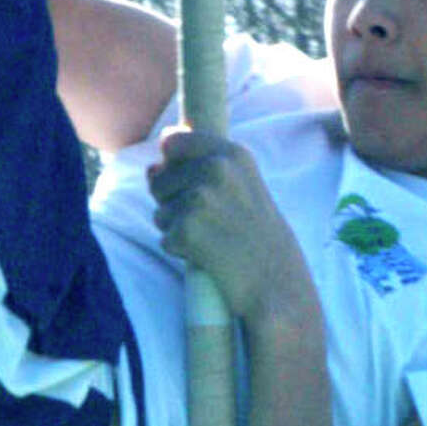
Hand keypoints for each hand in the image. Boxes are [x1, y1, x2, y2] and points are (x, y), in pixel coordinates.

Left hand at [148, 125, 319, 329]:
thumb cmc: (256, 235)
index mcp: (232, 153)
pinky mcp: (187, 229)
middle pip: (159, 179)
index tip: (198, 186)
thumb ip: (195, 169)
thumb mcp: (239, 187)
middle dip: (175, 203)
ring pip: (160, 211)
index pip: (172, 142)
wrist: (276, 283)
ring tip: (214, 238)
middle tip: (214, 222)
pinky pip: (164, 238)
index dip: (174, 167)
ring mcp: (201, 198)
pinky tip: (209, 255)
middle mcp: (216, 168)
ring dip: (179, 229)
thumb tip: (150, 169)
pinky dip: (181, 251)